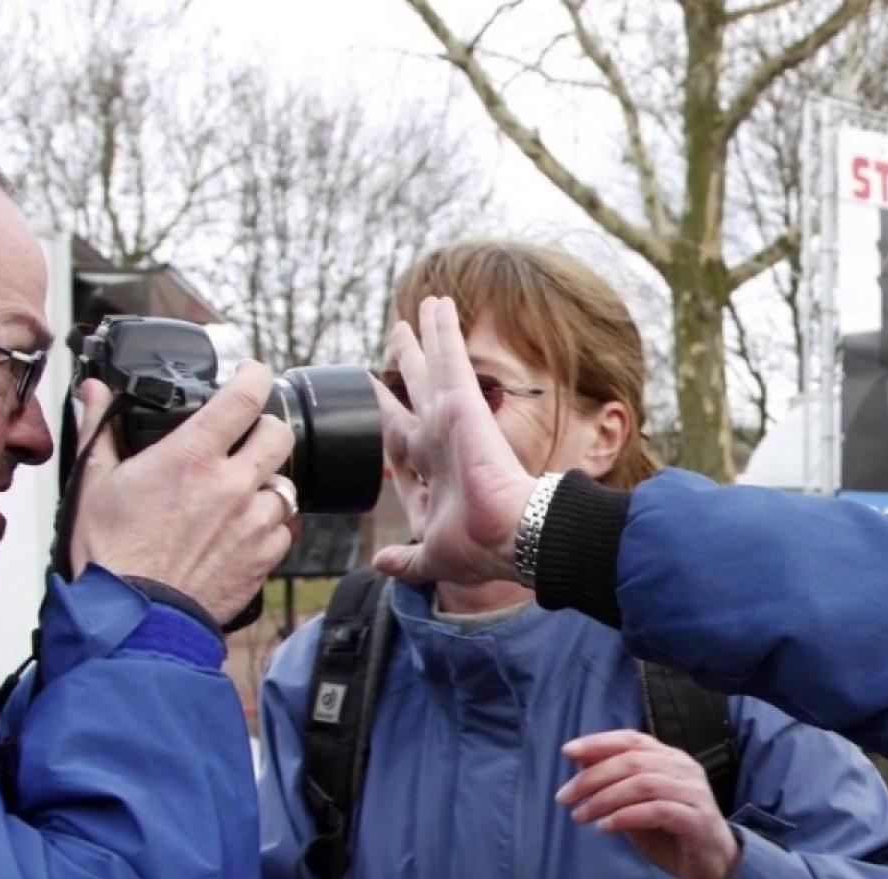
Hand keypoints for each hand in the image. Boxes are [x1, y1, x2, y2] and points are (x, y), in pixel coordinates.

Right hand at [70, 362, 297, 622]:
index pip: (245, 396)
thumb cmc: (111, 555)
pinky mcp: (264, 557)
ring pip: (287, 483)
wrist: (133, 618)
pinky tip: (244, 528)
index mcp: (192, 456)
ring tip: (241, 491)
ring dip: (267, 482)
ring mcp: (253, 522)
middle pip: (280, 433)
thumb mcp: (94, 483)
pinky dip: (270, 525)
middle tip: (248, 436)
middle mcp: (231, 484)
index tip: (252, 373)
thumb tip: (95, 392)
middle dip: (267, 428)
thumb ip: (100, 429)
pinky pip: (285, 529)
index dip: (255, 375)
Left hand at [370, 297, 537, 585]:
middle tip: (396, 338)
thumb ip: (406, 560)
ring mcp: (451, 419)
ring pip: (432, 367)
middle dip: (405, 366)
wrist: (508, 534)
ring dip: (423, 338)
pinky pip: (449, 356)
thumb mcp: (430, 555)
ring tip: (415, 311)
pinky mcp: (463, 403)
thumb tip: (382, 564)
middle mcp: (439, 442)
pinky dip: (443, 330)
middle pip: (415, 393)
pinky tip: (437, 304)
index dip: (389, 423)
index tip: (379, 408)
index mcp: (431, 474)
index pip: (402, 443)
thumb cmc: (478, 547)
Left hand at [557, 730, 741, 878]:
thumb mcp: (633, 805)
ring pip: (643, 784)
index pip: (632, 739)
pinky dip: (626, 816)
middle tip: (564, 797)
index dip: (599, 742)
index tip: (567, 752)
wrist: (711, 867)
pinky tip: (604, 827)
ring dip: (605, 799)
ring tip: (580, 816)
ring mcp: (694, 793)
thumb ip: (613, 784)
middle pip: (633, 761)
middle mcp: (684, 769)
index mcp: (670, 758)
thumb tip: (579, 761)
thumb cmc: (669, 833)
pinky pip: (658, 811)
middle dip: (592, 777)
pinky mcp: (697, 820)